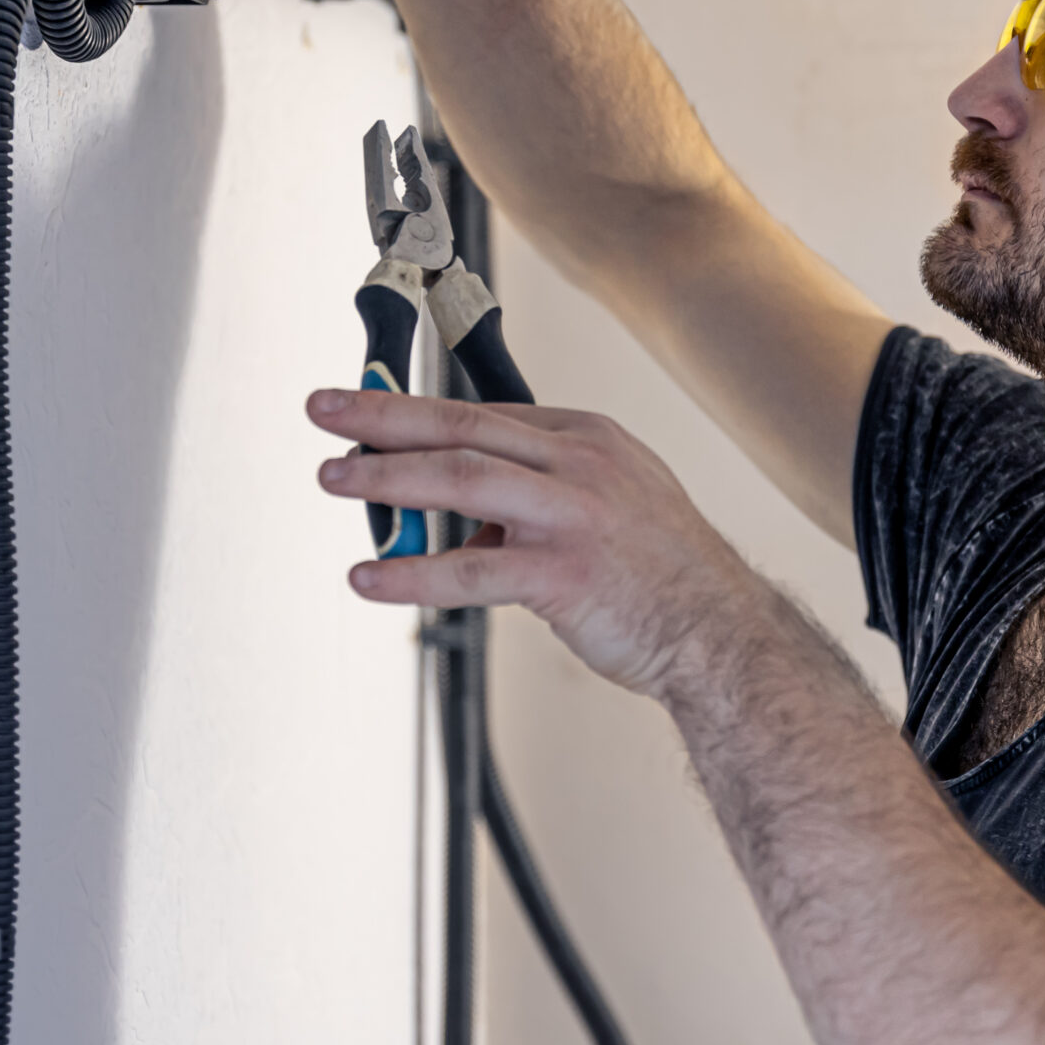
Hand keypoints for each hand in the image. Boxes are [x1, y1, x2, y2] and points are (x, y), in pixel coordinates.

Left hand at [308, 388, 764, 695]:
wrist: (720, 635)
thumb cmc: (662, 576)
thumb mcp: (611, 503)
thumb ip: (539, 497)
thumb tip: (461, 517)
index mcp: (587, 439)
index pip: (484, 412)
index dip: (414, 412)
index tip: (364, 412)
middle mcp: (579, 464)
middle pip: (460, 426)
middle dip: (383, 415)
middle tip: (324, 409)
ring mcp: (571, 516)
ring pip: (459, 479)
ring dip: (385, 478)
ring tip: (333, 477)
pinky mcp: (563, 575)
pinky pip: (469, 569)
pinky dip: (412, 572)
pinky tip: (370, 578)